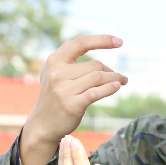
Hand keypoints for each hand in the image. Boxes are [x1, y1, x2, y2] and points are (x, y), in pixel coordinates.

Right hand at [21, 35, 128, 164]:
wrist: (42, 124)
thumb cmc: (54, 96)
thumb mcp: (53, 73)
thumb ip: (67, 58)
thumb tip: (89, 44)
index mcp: (54, 60)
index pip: (81, 43)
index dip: (102, 40)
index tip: (119, 41)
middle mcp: (57, 73)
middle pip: (95, 65)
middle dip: (111, 71)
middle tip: (120, 77)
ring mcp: (64, 89)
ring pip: (98, 77)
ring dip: (115, 79)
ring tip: (122, 81)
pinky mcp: (72, 105)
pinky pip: (96, 92)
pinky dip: (109, 88)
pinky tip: (117, 87)